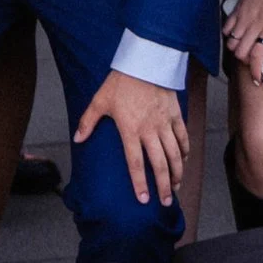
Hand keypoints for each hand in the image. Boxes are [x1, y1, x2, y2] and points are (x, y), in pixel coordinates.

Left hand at [72, 69, 188, 205]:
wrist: (145, 60)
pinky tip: (184, 161)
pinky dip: (185, 151)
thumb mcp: (100, 100)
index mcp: (130, 130)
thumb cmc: (120, 81)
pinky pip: (183, 137)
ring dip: (177, 173)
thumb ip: (88, 121)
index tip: (143, 199)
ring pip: (175, 154)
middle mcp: (150, 130)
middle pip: (160, 164)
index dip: (140, 183)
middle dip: (164, 186)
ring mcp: (165, 123)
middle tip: (165, 202)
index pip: (136, 163)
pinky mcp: (176, 114)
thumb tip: (77, 139)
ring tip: (176, 187)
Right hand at [222, 0, 262, 70]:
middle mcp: (254, 26)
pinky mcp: (238, 10)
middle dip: (245, 62)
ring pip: (231, 42)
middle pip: (240, 53)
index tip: (258, 78)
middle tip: (253, 63)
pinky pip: (227, 28)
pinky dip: (229, 35)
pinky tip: (237, 35)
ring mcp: (243, 18)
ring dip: (237, 50)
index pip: (257, 55)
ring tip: (245, 50)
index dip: (255, 70)